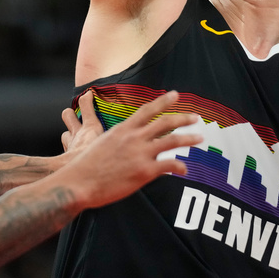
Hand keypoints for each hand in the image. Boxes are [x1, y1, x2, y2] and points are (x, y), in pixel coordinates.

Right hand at [61, 91, 203, 209]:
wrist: (79, 183)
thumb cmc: (85, 167)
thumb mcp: (100, 144)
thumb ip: (116, 140)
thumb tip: (123, 142)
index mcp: (122, 129)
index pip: (147, 110)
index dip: (163, 101)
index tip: (175, 95)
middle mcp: (133, 138)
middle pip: (165, 122)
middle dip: (183, 118)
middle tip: (196, 117)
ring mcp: (140, 154)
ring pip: (172, 141)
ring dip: (189, 139)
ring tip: (200, 138)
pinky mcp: (144, 171)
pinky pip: (170, 165)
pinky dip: (181, 167)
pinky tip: (185, 170)